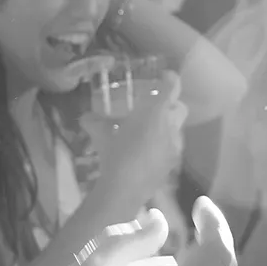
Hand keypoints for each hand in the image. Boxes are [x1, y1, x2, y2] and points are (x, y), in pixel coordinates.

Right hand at [83, 70, 188, 207]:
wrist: (125, 189)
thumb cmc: (114, 154)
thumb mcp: (101, 135)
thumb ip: (95, 122)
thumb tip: (86, 117)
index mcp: (155, 112)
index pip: (171, 87)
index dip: (170, 79)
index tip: (165, 76)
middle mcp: (170, 126)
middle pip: (180, 107)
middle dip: (171, 104)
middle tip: (155, 107)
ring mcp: (175, 145)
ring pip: (177, 129)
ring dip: (167, 126)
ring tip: (150, 132)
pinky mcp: (174, 163)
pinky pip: (172, 147)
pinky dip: (164, 145)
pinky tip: (149, 152)